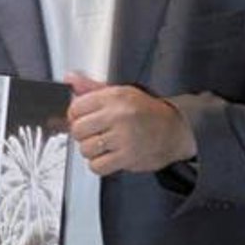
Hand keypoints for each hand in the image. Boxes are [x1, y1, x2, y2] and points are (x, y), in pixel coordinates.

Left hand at [66, 73, 192, 176]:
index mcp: (114, 97)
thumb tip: (70, 79)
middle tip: (93, 133)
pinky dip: (99, 164)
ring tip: (102, 145)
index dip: (76, 116)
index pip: (76, 107)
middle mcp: (118, 116)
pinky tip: (107, 156)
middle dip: (82, 134)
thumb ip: (92, 88)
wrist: (174, 131)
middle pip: (78, 129)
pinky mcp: (127, 157)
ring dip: (91, 150)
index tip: (82, 118)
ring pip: (86, 149)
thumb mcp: (121, 92)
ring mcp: (123, 137)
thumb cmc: (147, 112)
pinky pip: (97, 166)